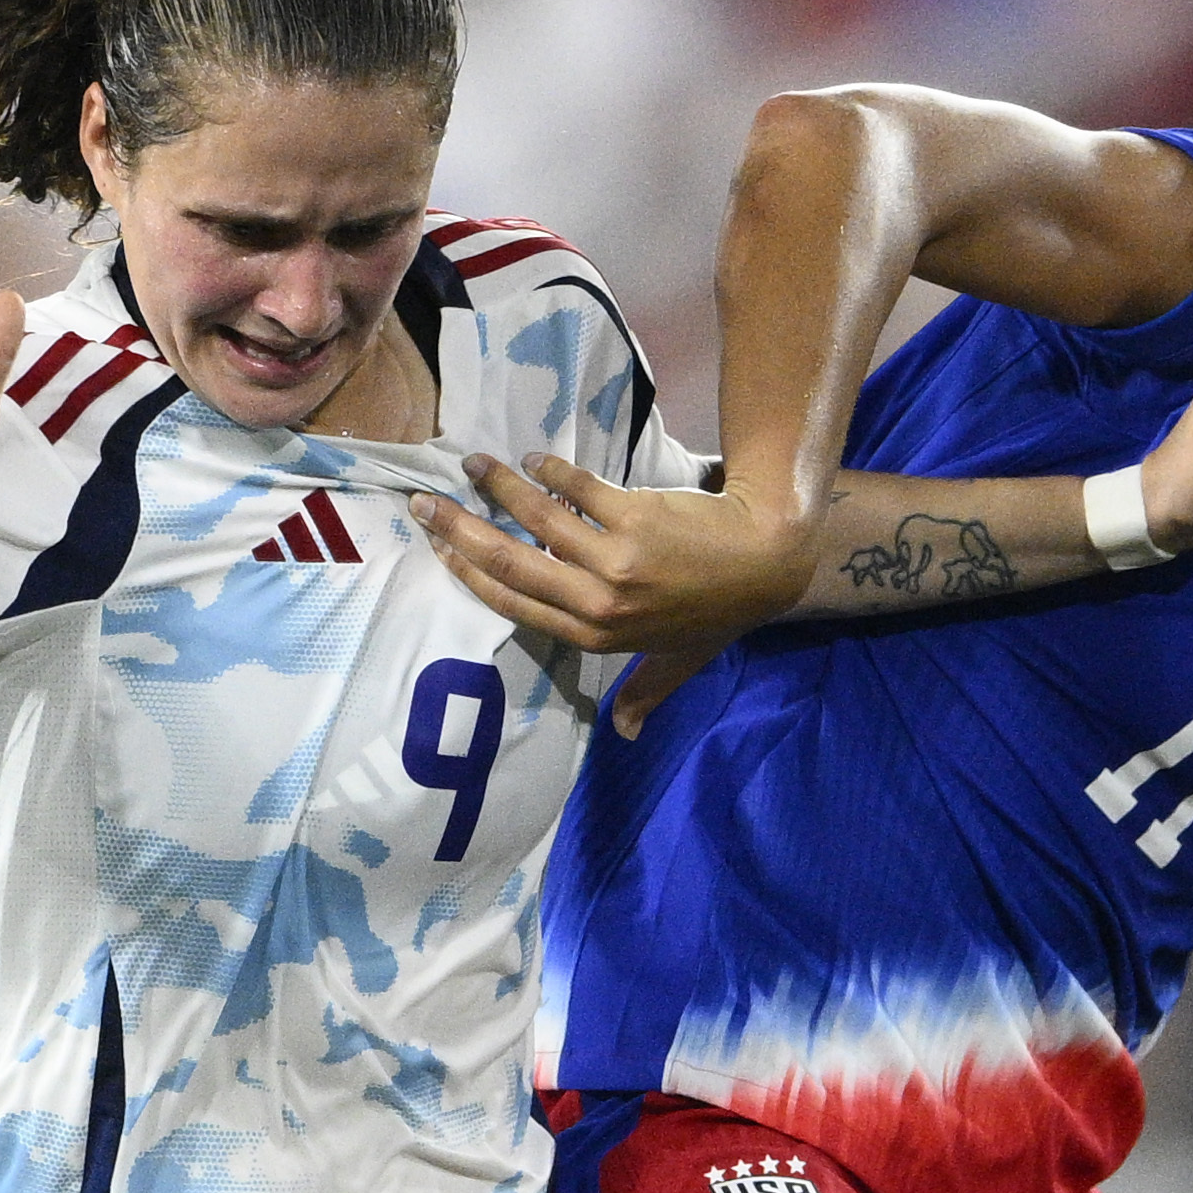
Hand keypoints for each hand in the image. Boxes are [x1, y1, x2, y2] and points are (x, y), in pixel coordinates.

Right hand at [414, 453, 809, 655]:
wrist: (766, 558)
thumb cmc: (720, 611)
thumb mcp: (680, 661)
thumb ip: (646, 693)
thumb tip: (626, 734)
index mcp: (597, 637)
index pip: (516, 605)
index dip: (472, 576)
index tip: (441, 550)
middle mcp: (599, 602)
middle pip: (512, 563)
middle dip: (461, 532)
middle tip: (426, 504)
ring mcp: (615, 559)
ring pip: (539, 520)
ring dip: (500, 488)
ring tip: (474, 463)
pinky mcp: (635, 517)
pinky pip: (579, 490)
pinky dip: (552, 472)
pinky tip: (535, 459)